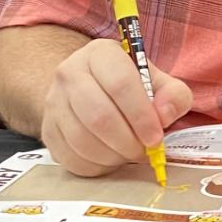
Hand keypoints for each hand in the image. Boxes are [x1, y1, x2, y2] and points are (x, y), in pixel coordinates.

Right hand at [40, 38, 191, 175]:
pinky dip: (96, 166)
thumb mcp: (160, 83)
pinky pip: (71, 158)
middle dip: (128, 142)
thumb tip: (164, 116)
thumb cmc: (131, 89)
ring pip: (82, 140)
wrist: (91, 92)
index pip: (120, 84)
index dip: (141, 116)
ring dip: (113, 156)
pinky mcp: (47, 130)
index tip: (155, 138)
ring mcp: (53, 102)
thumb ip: (174, 96)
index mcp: (100, 54)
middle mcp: (70, 73)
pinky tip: (111, 158)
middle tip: (144, 152)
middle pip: (99, 116)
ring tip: (129, 153)